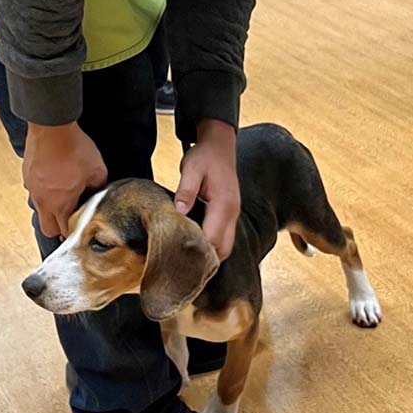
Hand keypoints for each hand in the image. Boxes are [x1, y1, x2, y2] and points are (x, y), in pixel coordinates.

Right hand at [23, 122, 106, 238]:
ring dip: (50, 207)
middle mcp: (43, 201)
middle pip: (47, 229)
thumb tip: (98, 192)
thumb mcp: (97, 169)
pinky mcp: (27, 175)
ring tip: (62, 194)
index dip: (74, 233)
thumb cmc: (74, 149)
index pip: (65, 232)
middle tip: (69, 217)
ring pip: (40, 209)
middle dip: (58, 228)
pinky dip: (43, 189)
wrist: (51, 127)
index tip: (80, 230)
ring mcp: (32, 188)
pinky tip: (54, 177)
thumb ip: (98, 187)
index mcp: (61, 205)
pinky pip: (34, 190)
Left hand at [174, 119, 239, 260]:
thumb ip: (186, 190)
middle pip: (222, 250)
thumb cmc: (205, 156)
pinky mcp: (230, 214)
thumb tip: (179, 211)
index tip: (178, 261)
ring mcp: (233, 214)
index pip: (212, 239)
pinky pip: (225, 238)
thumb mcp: (191, 168)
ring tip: (187, 261)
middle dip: (205, 261)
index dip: (197, 253)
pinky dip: (213, 246)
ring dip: (210, 255)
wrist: (220, 145)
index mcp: (224, 204)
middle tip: (181, 267)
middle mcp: (232, 213)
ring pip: (225, 247)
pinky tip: (196, 247)